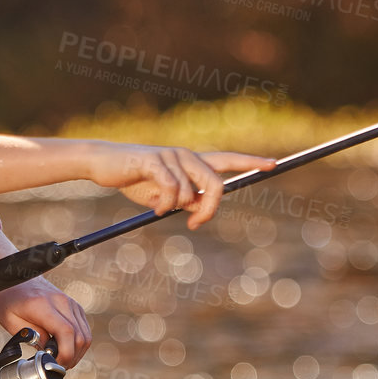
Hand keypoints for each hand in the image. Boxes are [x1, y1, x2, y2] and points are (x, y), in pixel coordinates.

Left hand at [0, 278, 91, 366]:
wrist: (16, 277)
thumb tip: (48, 350)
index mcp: (43, 305)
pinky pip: (84, 329)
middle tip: (56, 366)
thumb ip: (31, 335)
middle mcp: (62, 302)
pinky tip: (65, 348)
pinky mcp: (74, 306)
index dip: (66, 353)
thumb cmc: (10, 299)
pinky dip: (78, 343)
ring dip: (77, 353)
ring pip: (86, 335)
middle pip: (80, 337)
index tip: (55, 364)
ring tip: (61, 360)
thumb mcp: (10, 321)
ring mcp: (71, 303)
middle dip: (71, 358)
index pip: (66, 331)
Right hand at [86, 146, 274, 228]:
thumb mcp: (164, 195)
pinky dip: (164, 204)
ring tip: (158, 207)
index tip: (273, 164)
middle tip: (196, 224)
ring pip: (190, 192)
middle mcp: (186, 154)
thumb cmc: (135, 179)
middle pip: (216, 183)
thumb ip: (186, 199)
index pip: (228, 159)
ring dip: (175, 207)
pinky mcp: (154, 160)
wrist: (104, 164)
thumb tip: (202, 207)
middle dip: (211, 208)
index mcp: (192, 161)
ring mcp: (171, 155)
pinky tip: (153, 207)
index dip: (251, 162)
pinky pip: (170, 189)